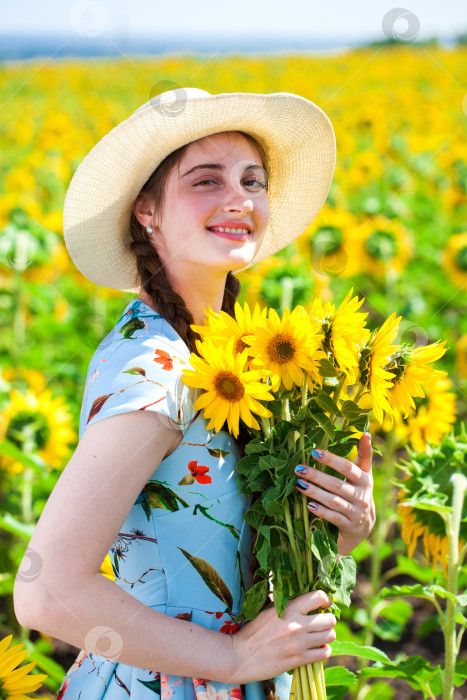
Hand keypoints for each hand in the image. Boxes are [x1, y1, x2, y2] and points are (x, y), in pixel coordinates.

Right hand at [230, 590, 335, 683]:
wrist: (241, 656)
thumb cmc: (252, 631)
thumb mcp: (267, 610)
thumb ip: (286, 604)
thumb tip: (301, 599)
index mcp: (288, 608)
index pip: (318, 597)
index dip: (325, 600)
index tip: (323, 604)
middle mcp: (297, 624)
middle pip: (329, 619)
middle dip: (328, 620)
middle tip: (321, 622)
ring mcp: (300, 643)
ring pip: (330, 636)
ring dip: (326, 635)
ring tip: (319, 636)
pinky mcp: (300, 659)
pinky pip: (324, 653)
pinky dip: (323, 650)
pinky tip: (316, 649)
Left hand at [294, 433, 374, 554]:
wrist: (364, 525)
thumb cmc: (359, 491)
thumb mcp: (364, 474)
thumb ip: (364, 454)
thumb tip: (366, 433)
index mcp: (365, 480)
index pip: (348, 468)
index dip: (331, 459)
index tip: (314, 452)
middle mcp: (362, 496)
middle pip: (337, 484)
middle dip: (316, 475)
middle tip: (298, 468)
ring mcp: (356, 512)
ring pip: (333, 501)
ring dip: (315, 492)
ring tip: (299, 484)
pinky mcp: (349, 526)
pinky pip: (333, 517)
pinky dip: (321, 511)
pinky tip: (308, 505)